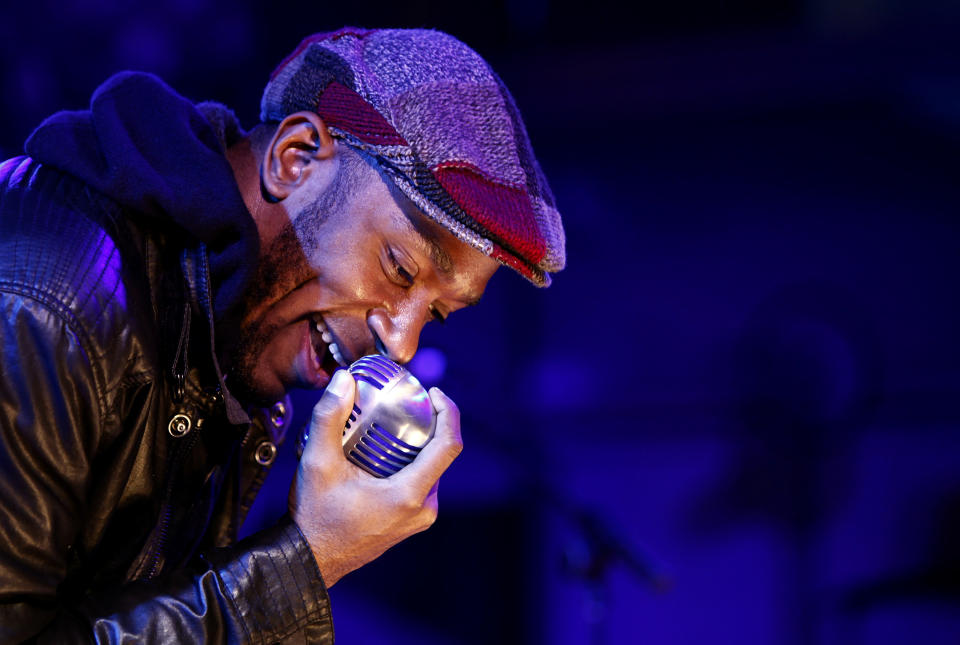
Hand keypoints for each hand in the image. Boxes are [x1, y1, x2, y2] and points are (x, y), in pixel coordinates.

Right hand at [289, 369, 461, 586]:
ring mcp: (419, 517)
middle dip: (428, 423)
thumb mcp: (316, 462)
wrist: (310, 559)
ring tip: (393, 422)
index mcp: (409, 494)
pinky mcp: (411, 521)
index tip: (433, 392)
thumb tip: (344, 380)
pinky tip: (386, 450)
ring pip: (430, 468)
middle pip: (441, 454)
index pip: (449, 446)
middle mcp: (423, 508)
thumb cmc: (314, 517)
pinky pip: (421, 482)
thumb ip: (329, 417)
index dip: (448, 412)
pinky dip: (410, 461)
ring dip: (418, 443)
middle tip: (406, 400)